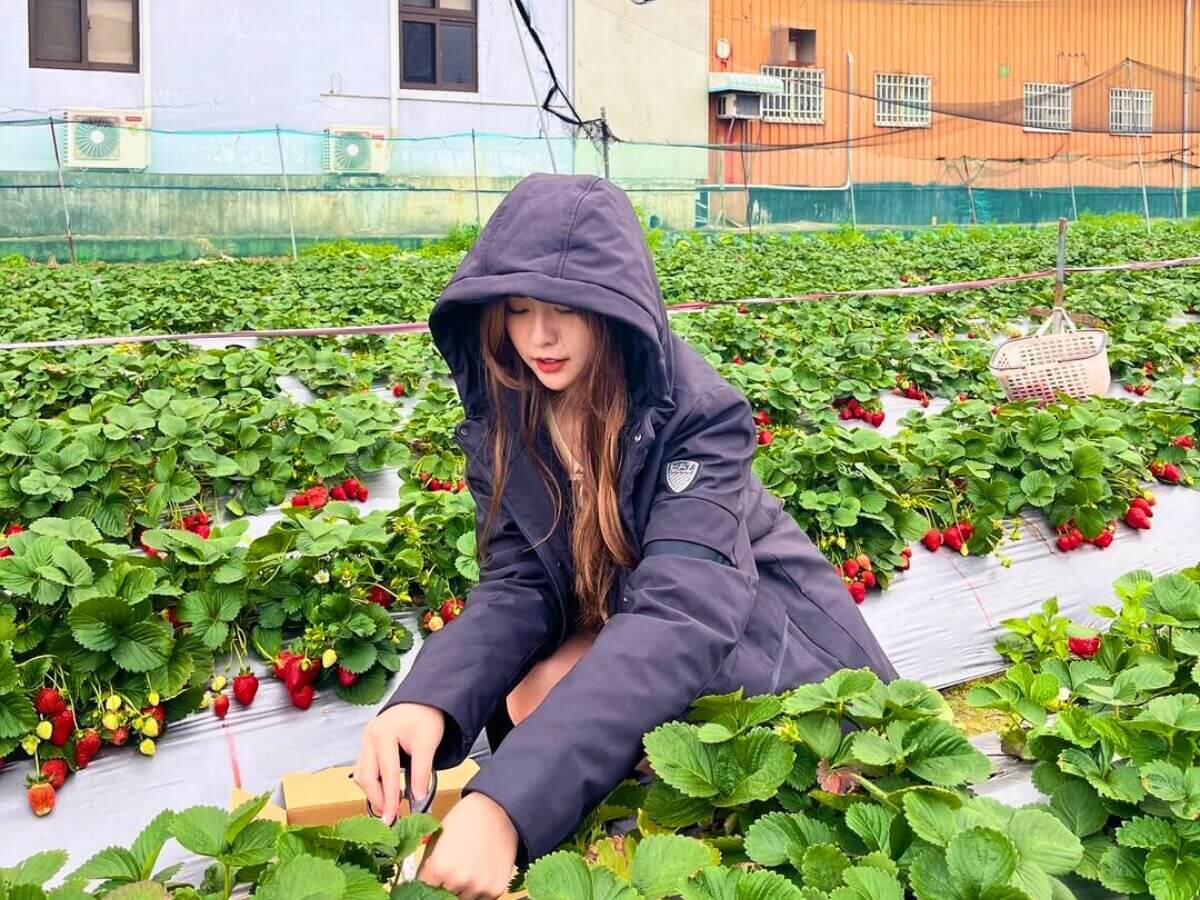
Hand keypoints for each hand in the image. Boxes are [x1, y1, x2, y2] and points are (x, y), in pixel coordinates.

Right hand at [353, 702, 443, 824]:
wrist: (425, 701)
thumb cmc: (426, 717)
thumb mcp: (429, 742)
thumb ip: (422, 771)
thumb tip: (418, 798)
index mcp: (383, 733)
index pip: (386, 773)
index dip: (390, 798)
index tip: (393, 818)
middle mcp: (369, 737)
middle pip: (366, 776)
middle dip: (377, 799)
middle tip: (389, 817)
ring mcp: (366, 741)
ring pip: (362, 774)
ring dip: (373, 792)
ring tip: (388, 806)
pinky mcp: (368, 746)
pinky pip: (364, 769)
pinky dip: (373, 783)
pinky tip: (384, 791)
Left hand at [419, 792, 518, 899]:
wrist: (498, 810)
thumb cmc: (466, 819)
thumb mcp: (438, 836)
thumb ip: (428, 862)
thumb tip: (420, 881)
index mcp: (439, 867)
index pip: (423, 887)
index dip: (426, 882)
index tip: (430, 879)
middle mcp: (457, 880)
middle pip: (441, 897)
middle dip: (443, 886)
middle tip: (449, 874)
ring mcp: (478, 887)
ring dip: (461, 891)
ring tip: (466, 872)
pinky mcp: (495, 890)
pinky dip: (478, 892)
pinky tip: (479, 875)